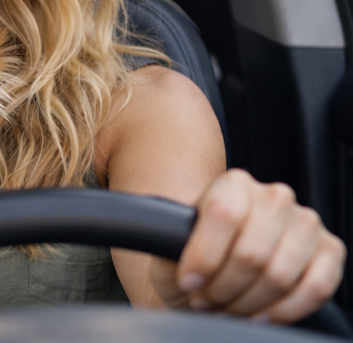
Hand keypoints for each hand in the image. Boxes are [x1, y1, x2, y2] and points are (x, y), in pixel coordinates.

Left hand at [150, 168, 345, 322]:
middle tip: (206, 301)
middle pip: (251, 252)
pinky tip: (259, 315)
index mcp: (233, 184)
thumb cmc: (193, 257)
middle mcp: (274, 197)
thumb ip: (168, 246)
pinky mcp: (330, 250)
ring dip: (248, 303)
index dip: (204, 256)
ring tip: (228, 308)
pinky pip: (316, 288)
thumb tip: (178, 259)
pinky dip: (284, 311)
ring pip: (280, 275)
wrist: (220, 268)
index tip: (189, 282)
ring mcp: (306, 222)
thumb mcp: (168, 248)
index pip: (225, 214)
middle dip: (224, 288)